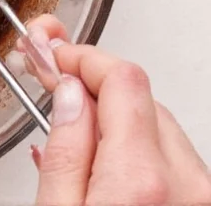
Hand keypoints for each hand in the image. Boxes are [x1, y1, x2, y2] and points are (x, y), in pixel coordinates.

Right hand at [11, 15, 210, 204]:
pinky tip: (100, 157)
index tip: (52, 54)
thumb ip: (63, 153)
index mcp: (140, 179)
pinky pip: (171, 158)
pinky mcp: (202, 203)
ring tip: (71, 124)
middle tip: (49, 77)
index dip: (81, 56)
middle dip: (92, 83)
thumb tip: (67, 93)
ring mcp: (200, 195)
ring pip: (157, 124)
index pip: (122, 78)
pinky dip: (135, 147)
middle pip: (140, 97)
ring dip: (114, 115)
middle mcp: (185, 183)